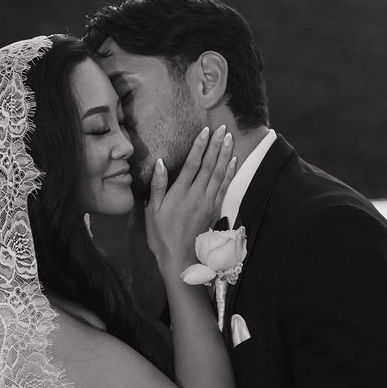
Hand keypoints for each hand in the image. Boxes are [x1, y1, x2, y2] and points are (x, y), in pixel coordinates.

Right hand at [144, 125, 235, 276]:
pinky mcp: (215, 209)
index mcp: (180, 193)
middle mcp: (197, 195)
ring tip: (229, 138)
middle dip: (216, 145)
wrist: (180, 259)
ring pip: (219, 173)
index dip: (199, 146)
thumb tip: (161, 163)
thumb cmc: (161, 236)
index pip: (192, 164)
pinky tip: (233, 162)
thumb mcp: (153, 211)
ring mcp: (208, 202)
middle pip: (209, 165)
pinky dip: (230, 173)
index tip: (205, 130)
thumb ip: (158, 186)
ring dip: (225, 155)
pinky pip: (225, 187)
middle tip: (222, 128)